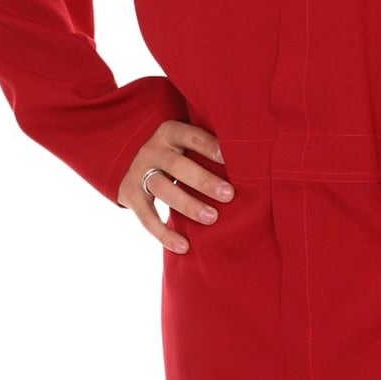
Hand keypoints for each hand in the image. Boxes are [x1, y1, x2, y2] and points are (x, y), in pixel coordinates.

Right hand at [119, 121, 233, 250]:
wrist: (130, 159)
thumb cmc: (175, 151)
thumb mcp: (186, 141)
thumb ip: (209, 145)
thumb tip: (251, 157)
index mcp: (170, 132)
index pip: (191, 136)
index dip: (210, 146)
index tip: (230, 158)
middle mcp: (152, 150)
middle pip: (178, 166)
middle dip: (204, 180)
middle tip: (228, 195)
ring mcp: (139, 172)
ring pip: (163, 189)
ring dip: (188, 205)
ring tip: (212, 218)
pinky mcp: (130, 195)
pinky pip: (146, 217)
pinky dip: (164, 234)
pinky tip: (184, 247)